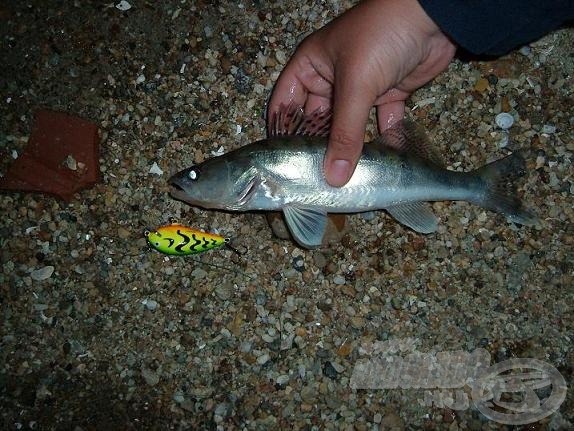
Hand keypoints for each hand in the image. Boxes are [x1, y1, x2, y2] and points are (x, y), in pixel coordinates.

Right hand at [268, 0, 456, 185]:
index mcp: (311, 66)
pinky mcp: (388, 94)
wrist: (433, 16)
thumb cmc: (380, 37)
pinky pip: (380, 123)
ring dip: (348, 147)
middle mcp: (331, 78)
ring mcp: (360, 88)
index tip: (284, 164)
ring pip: (348, 125)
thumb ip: (345, 134)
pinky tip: (378, 164)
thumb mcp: (356, 85)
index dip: (282, 131)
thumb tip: (334, 178)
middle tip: (313, 178)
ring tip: (341, 178)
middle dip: (317, 146)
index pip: (285, 102)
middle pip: (317, 119)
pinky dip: (382, 141)